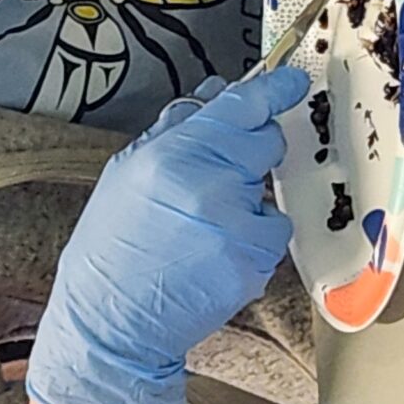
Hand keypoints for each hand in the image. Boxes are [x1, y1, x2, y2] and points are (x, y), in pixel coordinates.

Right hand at [26, 68, 310, 403]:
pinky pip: (273, 233)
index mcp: (173, 156)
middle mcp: (209, 186)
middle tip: (217, 177)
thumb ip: (176, 129)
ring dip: (248, 202)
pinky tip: (216, 253)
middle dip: (251, 151)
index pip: (239, 107)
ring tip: (203, 228)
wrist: (111, 321)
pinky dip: (254, 239)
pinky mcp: (254, 264)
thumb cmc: (112, 246)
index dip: (273, 89)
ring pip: (270, 192)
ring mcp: (236, 227)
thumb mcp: (127, 172)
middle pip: (266, 142)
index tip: (292, 81)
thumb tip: (216, 92)